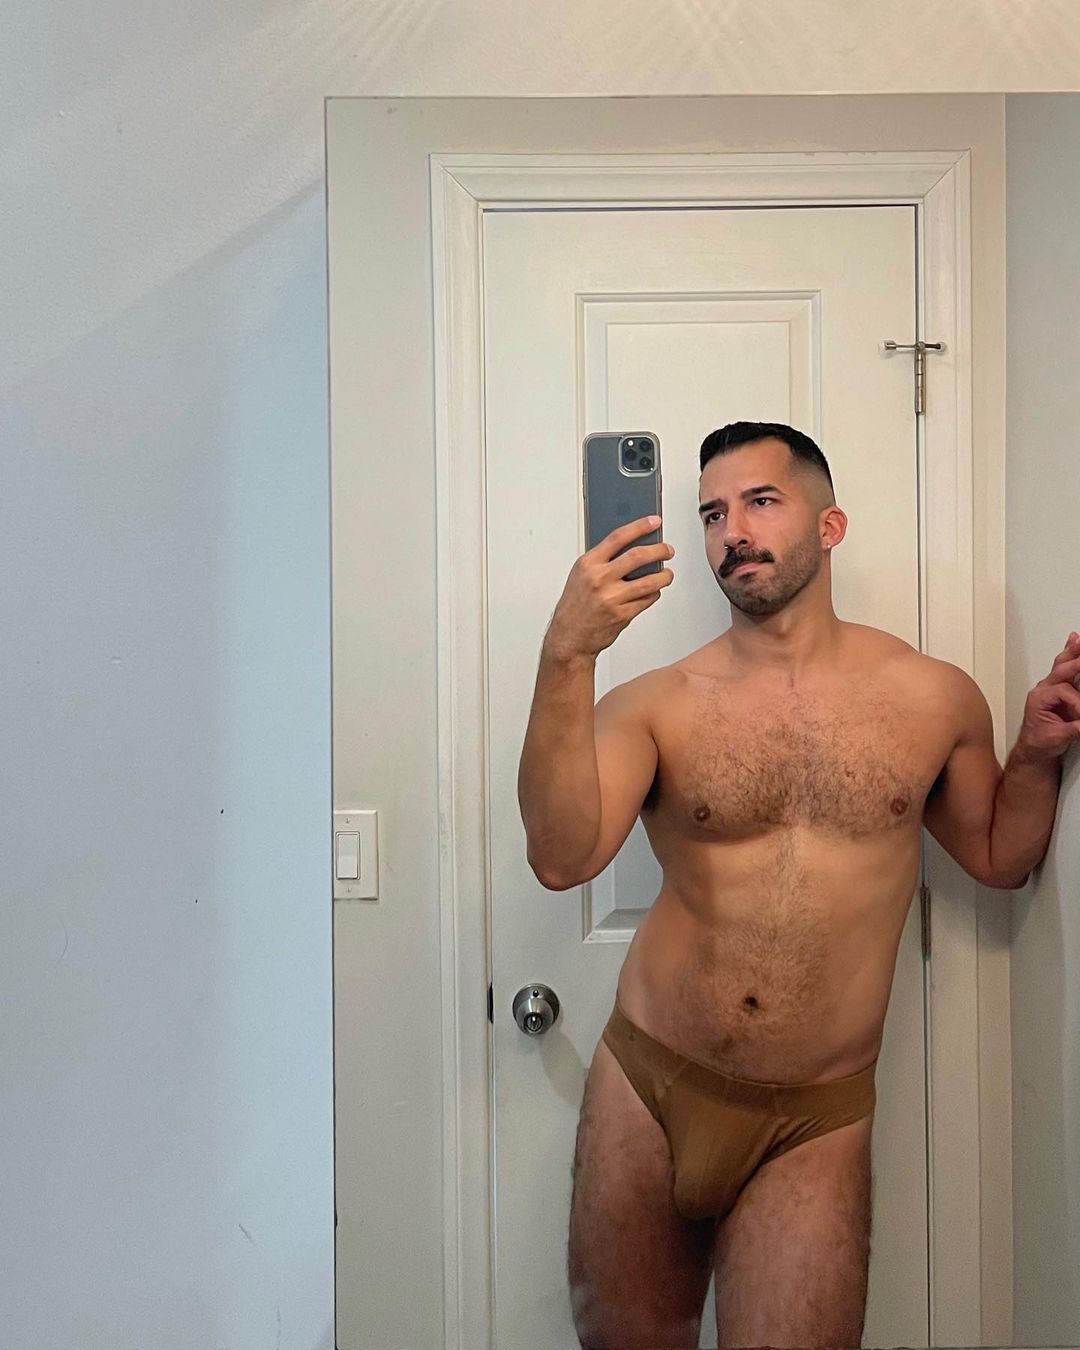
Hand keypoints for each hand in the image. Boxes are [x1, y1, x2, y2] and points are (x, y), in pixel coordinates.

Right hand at [544, 515, 674, 659]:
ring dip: (664, 576)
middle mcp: (600, 579)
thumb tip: (632, 546)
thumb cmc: (575, 606)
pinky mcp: (622, 615)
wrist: (570, 637)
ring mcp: (612, 598)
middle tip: (668, 550)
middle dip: (660, 550)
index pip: (617, 537)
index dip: (639, 526)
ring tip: (667, 574)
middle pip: (638, 556)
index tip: (654, 521)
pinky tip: (652, 591)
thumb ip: (603, 560)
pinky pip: (647, 600)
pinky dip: (653, 594)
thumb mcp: (581, 575)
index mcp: (588, 564)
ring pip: (649, 581)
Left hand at [1017, 631, 1079, 761]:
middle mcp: (1043, 690)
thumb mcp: (1057, 738)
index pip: (1063, 691)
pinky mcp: (1059, 691)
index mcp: (1038, 699)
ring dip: (1072, 652)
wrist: (1033, 750)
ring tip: (1078, 639)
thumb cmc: (1039, 742)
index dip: (1077, 702)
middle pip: (1060, 670)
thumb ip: (1074, 729)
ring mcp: (1050, 688)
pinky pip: (1066, 670)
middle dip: (1074, 659)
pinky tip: (1074, 642)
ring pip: (1062, 666)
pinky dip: (1072, 656)